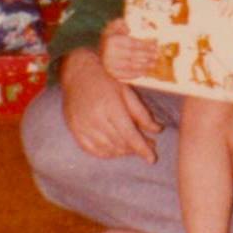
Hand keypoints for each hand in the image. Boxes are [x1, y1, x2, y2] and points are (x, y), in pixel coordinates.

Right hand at [61, 46, 161, 162]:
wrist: (78, 73)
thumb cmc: (106, 80)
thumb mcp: (127, 91)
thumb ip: (142, 113)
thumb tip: (157, 130)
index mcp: (111, 106)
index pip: (129, 134)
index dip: (142, 149)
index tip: (152, 159)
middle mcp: (95, 119)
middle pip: (120, 143)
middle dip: (136, 149)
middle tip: (148, 145)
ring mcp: (83, 126)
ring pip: (107, 149)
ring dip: (123, 152)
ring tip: (133, 146)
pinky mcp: (75, 131)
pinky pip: (92, 150)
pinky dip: (106, 153)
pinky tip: (116, 150)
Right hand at [99, 18, 157, 80]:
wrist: (95, 56)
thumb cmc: (108, 40)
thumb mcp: (111, 28)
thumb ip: (119, 23)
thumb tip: (128, 29)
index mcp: (112, 41)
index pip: (132, 43)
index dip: (145, 45)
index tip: (155, 46)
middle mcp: (111, 53)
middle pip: (133, 54)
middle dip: (147, 55)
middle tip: (156, 55)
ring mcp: (111, 65)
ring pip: (131, 65)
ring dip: (144, 65)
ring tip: (153, 64)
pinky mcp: (112, 74)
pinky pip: (126, 75)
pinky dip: (136, 74)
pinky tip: (145, 72)